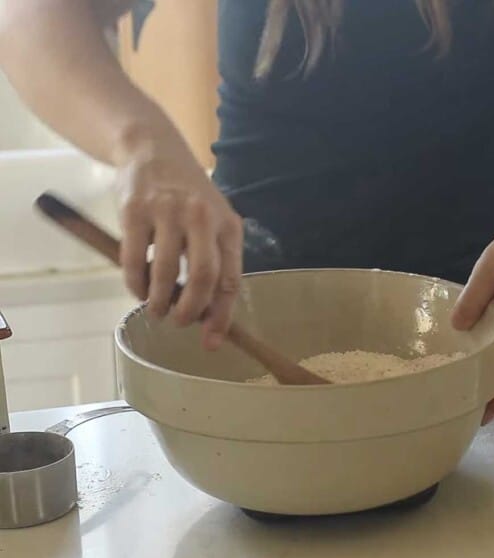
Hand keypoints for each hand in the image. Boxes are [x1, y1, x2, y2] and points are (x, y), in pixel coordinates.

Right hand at [118, 147, 243, 349]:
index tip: (210, 342)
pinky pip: (133, 259)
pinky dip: (133, 283)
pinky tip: (136, 289)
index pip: (230, 280)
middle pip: (203, 277)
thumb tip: (210, 315)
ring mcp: (168, 212)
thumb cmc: (187, 195)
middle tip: (179, 323)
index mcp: (228, 226)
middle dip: (190, 310)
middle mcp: (202, 218)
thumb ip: (214, 260)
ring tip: (154, 310)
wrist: (153, 148)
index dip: (221, 315)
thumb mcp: (212, 221)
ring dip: (157, 301)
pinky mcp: (135, 210)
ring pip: (165, 272)